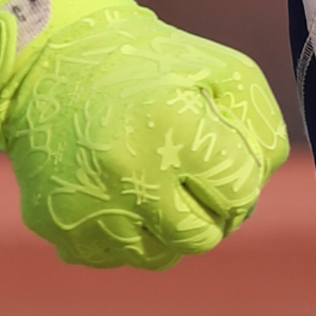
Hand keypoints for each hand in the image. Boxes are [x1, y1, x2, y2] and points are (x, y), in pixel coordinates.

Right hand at [0, 0, 289, 268]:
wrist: (54, 58)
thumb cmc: (153, 63)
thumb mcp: (223, 71)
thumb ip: (262, 130)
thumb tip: (257, 188)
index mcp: (173, 127)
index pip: (239, 194)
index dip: (241, 178)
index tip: (224, 157)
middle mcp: (128, 174)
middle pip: (202, 237)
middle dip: (210, 210)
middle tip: (193, 174)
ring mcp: (89, 206)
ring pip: (159, 256)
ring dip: (168, 226)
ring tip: (154, 177)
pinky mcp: (59, 227)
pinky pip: (114, 257)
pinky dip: (125, 231)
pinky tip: (116, 186)